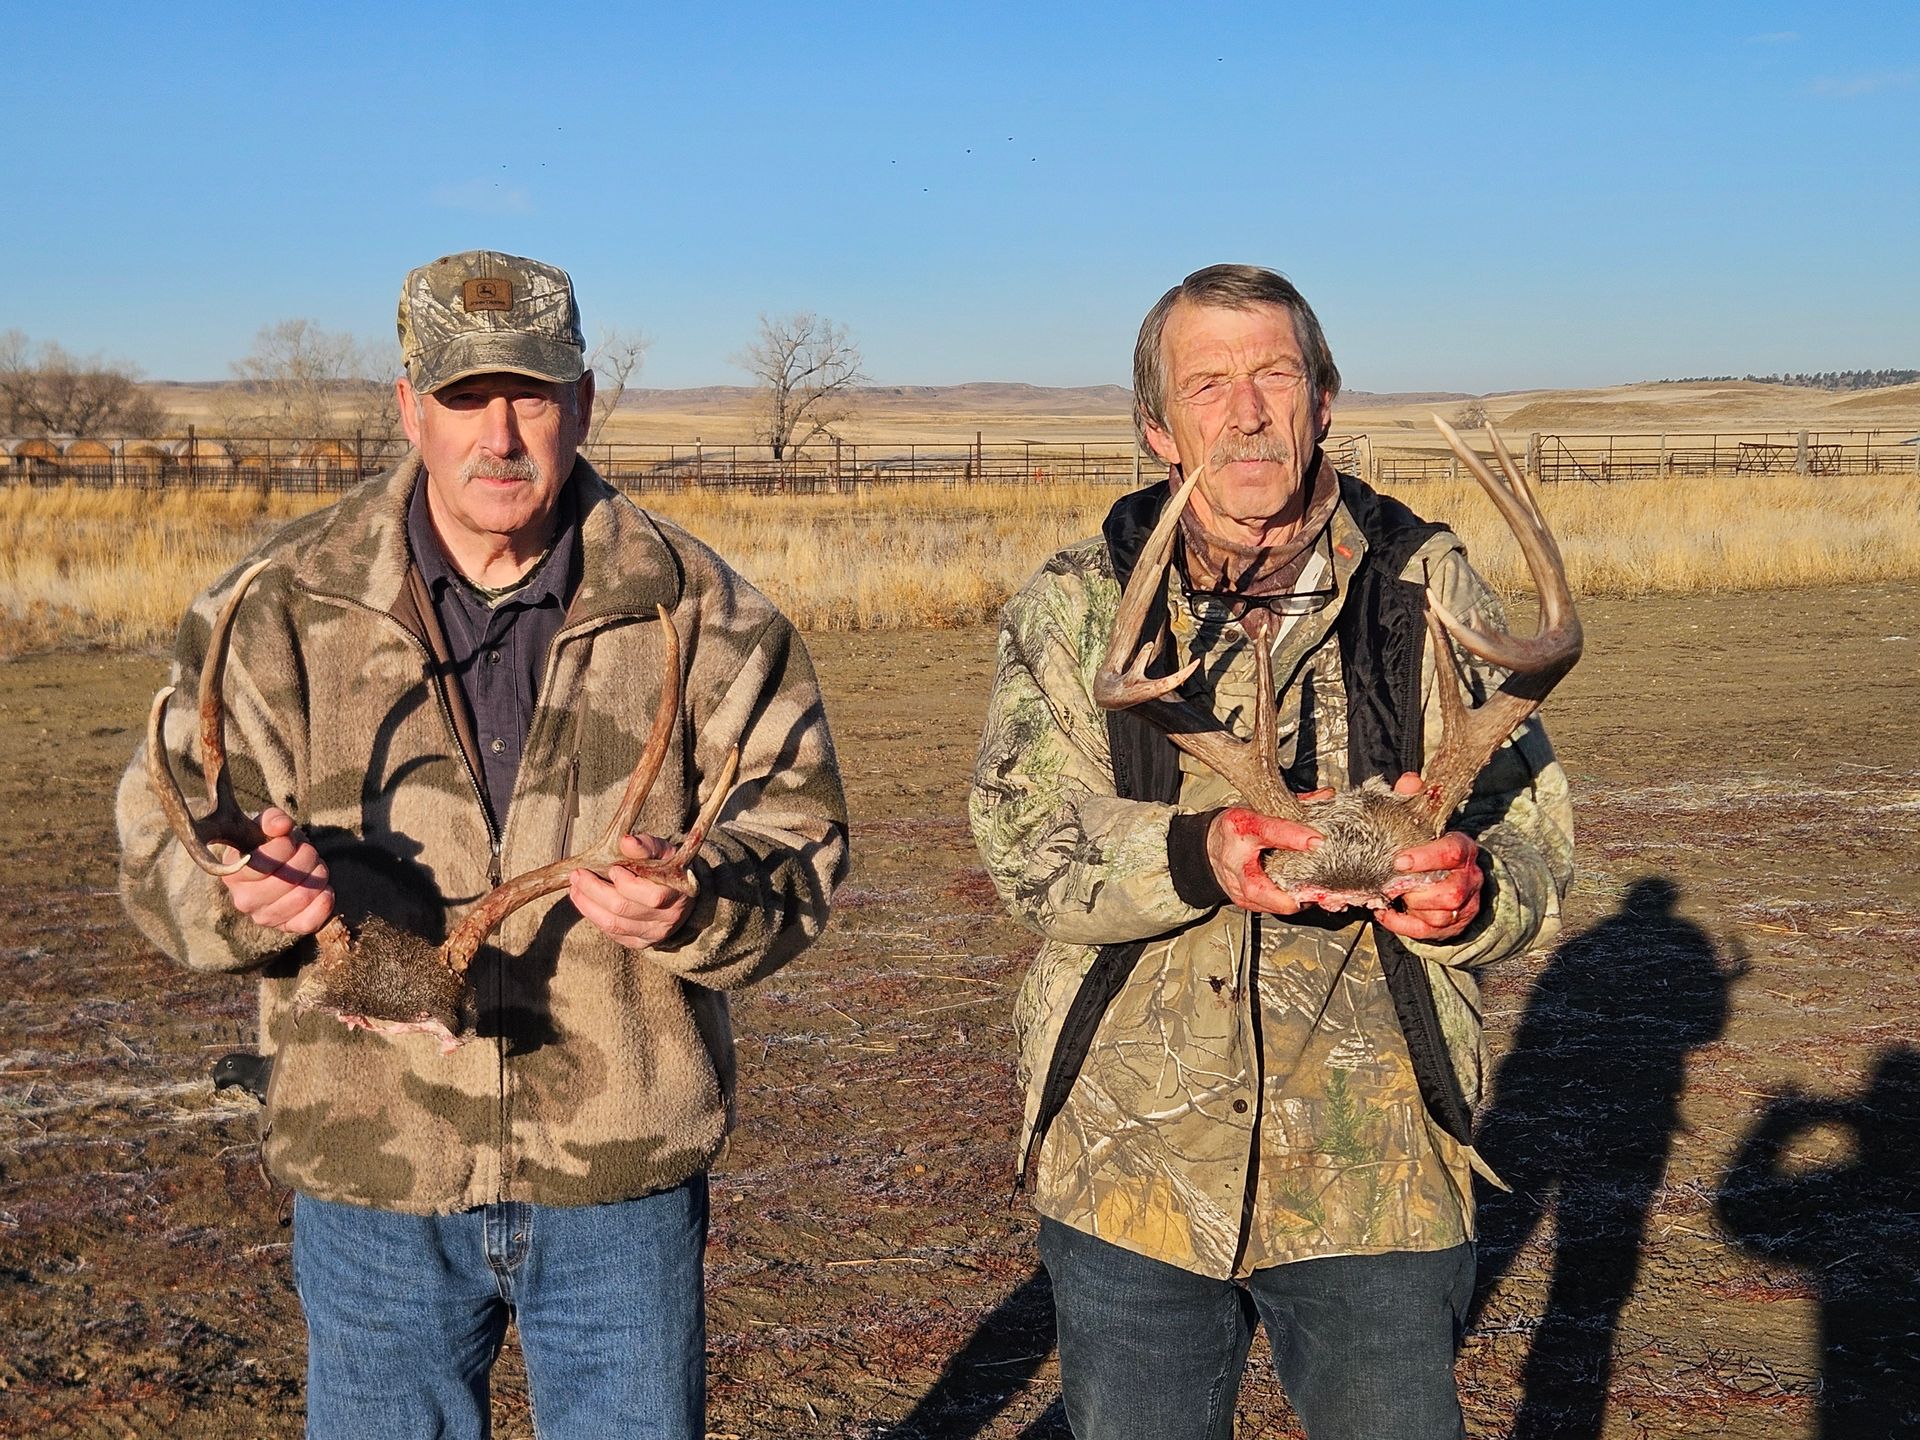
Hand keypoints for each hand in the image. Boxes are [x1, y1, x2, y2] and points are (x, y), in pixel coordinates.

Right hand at [219, 807, 334, 935]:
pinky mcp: (286, 928)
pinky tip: (323, 888)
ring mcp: (265, 917)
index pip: (263, 861)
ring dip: (318, 875)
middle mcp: (244, 900)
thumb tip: (281, 826)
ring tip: (313, 867)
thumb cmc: (269, 844)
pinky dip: (324, 901)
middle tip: (306, 852)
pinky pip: (310, 922)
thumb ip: (272, 820)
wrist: (277, 867)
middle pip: (289, 879)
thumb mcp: (266, 825)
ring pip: (303, 896)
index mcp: (234, 874)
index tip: (289, 840)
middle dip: (307, 858)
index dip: (285, 846)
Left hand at [569, 833, 694, 949]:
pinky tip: (585, 902)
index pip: (652, 896)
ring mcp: (654, 934)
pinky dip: (594, 916)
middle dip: (595, 890)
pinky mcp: (640, 942)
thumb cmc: (666, 867)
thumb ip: (645, 846)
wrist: (677, 892)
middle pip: (624, 909)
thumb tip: (626, 841)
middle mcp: (668, 919)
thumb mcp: (661, 851)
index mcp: (678, 894)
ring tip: (576, 888)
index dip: (627, 883)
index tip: (612, 868)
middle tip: (578, 875)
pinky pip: (612, 933)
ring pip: (613, 924)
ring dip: (588, 905)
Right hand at [1207, 805, 1323, 915]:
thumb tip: (1325, 797)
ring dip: (1293, 902)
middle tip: (1310, 894)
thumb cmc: (1235, 827)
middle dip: (1285, 894)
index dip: (1293, 837)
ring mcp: (1236, 884)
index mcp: (1241, 827)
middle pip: (1256, 884)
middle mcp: (1235, 860)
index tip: (1317, 841)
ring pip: (1264, 902)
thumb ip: (1294, 805)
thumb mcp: (1259, 808)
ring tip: (1316, 897)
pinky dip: (1288, 905)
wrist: (1208, 846)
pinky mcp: (1242, 899)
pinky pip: (1267, 908)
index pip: (1267, 831)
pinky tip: (1305, 899)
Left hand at [1376, 773, 1482, 939]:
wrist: (1451, 876)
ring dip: (1413, 908)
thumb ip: (1414, 802)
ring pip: (1442, 915)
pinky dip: (1402, 925)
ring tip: (1392, 896)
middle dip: (1419, 891)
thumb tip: (1409, 781)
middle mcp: (1469, 877)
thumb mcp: (1423, 823)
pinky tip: (1385, 913)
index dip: (1427, 857)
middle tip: (1394, 883)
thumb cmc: (1430, 847)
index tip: (1399, 860)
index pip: (1453, 852)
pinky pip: (1428, 933)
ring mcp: (1465, 904)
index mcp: (1462, 848)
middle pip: (1451, 892)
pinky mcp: (1453, 925)